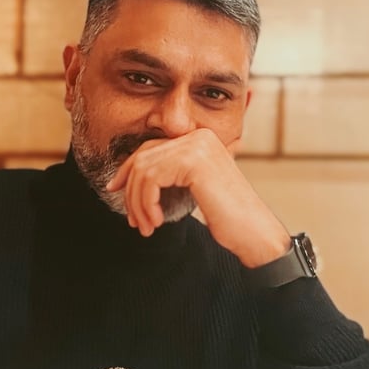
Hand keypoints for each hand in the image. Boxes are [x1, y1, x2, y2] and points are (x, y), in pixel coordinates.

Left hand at [106, 128, 290, 266]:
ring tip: (146, 227)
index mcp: (199, 139)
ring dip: (138, 204)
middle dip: (131, 191)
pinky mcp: (193, 162)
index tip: (115, 189)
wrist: (253, 232)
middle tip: (134, 220)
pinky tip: (157, 221)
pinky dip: (147, 204)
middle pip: (143, 158)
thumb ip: (171, 174)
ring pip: (143, 171)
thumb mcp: (194, 188)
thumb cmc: (227, 216)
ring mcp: (196, 146)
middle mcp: (198, 136)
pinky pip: (151, 180)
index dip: (127, 170)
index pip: (150, 148)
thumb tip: (129, 175)